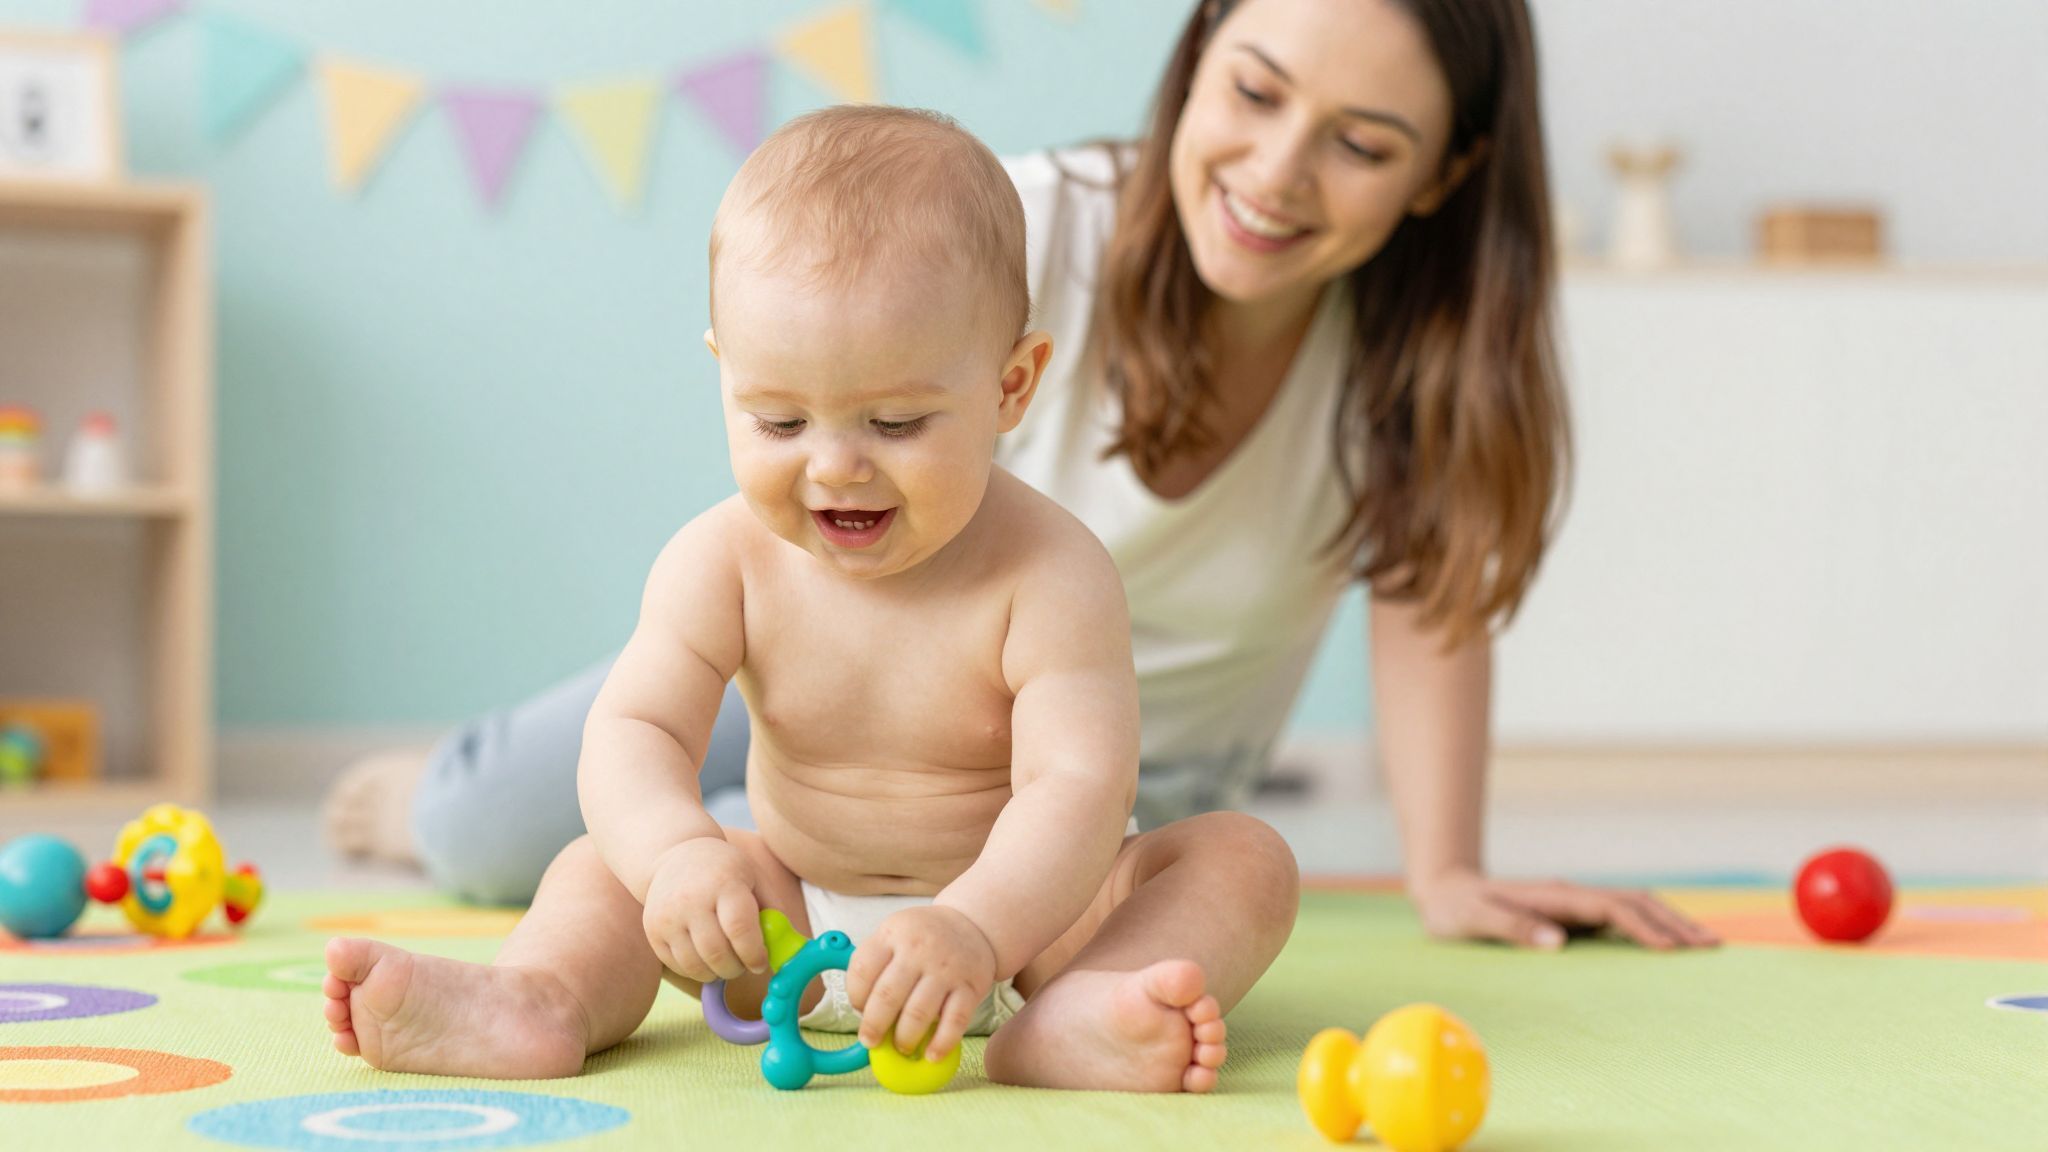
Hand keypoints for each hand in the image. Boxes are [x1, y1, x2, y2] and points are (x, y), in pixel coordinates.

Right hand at [641, 837, 768, 981]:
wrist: (675, 854)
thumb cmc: (724, 869)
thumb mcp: (753, 877)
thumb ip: (773, 911)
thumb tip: (788, 949)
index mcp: (723, 883)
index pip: (740, 929)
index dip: (754, 953)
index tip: (761, 962)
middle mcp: (691, 900)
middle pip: (717, 954)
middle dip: (737, 968)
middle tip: (744, 964)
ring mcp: (668, 917)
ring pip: (696, 966)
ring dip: (717, 973)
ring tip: (726, 961)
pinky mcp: (653, 931)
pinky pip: (678, 966)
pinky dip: (696, 969)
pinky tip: (705, 955)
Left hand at [845, 905, 997, 1061]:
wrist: (973, 926)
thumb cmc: (924, 939)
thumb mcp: (894, 933)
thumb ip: (874, 963)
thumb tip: (861, 1011)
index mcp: (893, 934)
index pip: (863, 970)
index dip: (855, 997)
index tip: (859, 1010)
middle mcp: (919, 950)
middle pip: (887, 995)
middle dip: (874, 1026)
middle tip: (870, 1041)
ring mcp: (947, 969)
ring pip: (918, 1012)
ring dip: (904, 1038)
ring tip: (900, 1047)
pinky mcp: (971, 987)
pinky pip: (955, 1022)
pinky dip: (941, 1043)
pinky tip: (931, 1055)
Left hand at [1410, 869, 1719, 950]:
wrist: (1444, 890)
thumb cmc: (1456, 908)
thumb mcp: (1474, 919)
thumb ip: (1511, 928)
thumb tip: (1557, 941)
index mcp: (1555, 897)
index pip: (1612, 909)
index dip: (1644, 927)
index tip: (1673, 949)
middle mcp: (1572, 896)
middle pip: (1636, 902)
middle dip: (1675, 921)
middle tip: (1713, 947)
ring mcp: (1575, 904)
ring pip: (1634, 907)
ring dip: (1670, 922)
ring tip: (1706, 945)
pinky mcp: (1573, 916)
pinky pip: (1621, 919)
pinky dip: (1651, 928)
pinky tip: (1668, 945)